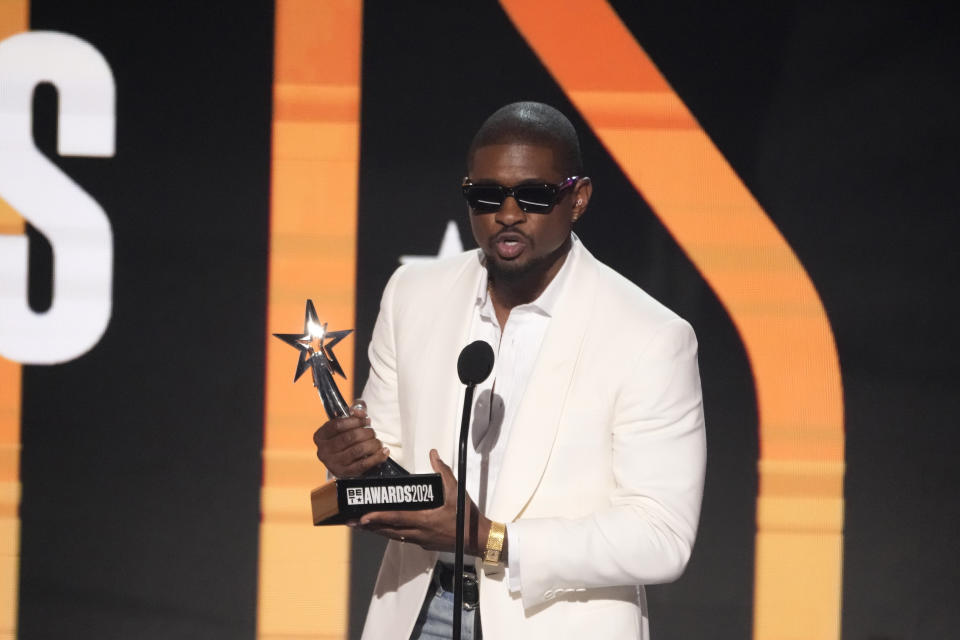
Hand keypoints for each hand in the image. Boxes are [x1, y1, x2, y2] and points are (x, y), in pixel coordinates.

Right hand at [312, 400, 389, 476]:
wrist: (344, 461)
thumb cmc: (345, 438)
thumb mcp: (345, 423)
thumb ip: (353, 411)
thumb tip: (359, 411)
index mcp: (320, 436)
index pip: (337, 425)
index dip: (355, 420)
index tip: (366, 419)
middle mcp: (323, 451)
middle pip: (350, 437)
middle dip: (366, 432)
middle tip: (372, 432)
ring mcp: (333, 464)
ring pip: (358, 449)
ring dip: (373, 443)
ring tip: (378, 441)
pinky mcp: (345, 474)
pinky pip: (364, 464)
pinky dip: (377, 457)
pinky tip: (384, 451)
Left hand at [356, 449, 493, 556]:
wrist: (476, 539)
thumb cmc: (466, 516)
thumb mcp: (456, 491)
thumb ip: (443, 471)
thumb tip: (433, 454)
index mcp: (424, 520)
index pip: (396, 518)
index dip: (378, 518)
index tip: (363, 517)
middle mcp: (419, 533)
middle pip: (389, 531)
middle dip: (370, 527)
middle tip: (353, 522)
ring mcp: (421, 541)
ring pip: (394, 536)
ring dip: (378, 531)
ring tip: (364, 526)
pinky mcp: (424, 544)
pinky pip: (403, 539)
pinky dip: (391, 534)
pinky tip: (385, 529)